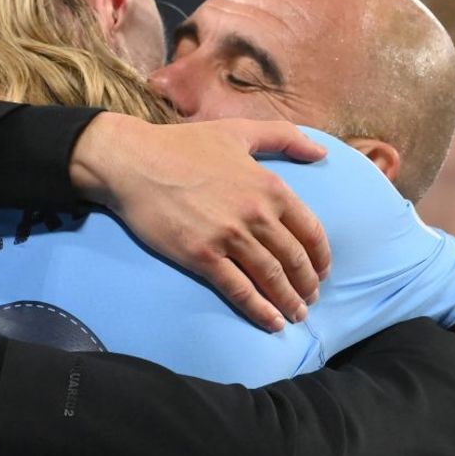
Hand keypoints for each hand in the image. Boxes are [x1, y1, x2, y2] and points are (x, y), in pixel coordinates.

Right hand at [70, 114, 330, 330]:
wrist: (133, 162)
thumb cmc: (183, 145)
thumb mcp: (238, 132)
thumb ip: (284, 137)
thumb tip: (321, 150)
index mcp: (269, 186)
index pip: (309, 229)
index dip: (320, 255)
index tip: (321, 270)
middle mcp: (255, 214)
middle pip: (294, 258)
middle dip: (307, 283)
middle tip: (311, 298)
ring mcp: (229, 237)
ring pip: (271, 277)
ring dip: (289, 300)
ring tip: (296, 315)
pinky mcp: (202, 256)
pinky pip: (239, 289)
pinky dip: (259, 309)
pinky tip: (272, 323)